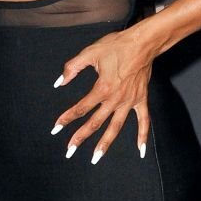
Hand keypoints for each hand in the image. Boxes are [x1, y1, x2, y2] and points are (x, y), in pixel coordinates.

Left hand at [51, 28, 152, 161]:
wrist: (142, 43)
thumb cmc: (116, 46)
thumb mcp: (90, 53)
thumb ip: (72, 67)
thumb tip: (59, 82)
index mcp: (102, 88)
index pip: (81, 108)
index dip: (67, 118)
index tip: (56, 127)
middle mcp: (115, 99)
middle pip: (95, 123)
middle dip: (80, 137)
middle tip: (69, 150)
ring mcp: (129, 102)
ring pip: (116, 128)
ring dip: (105, 144)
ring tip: (96, 157)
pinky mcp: (141, 100)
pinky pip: (144, 122)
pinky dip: (143, 137)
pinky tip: (141, 151)